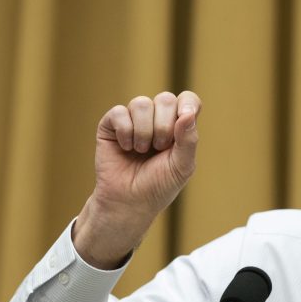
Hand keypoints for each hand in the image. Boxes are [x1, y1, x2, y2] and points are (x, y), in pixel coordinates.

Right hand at [73, 91, 200, 268]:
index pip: (188, 100)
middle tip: (159, 148)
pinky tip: (126, 148)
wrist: (129, 201)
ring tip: (141, 151)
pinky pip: (119, 112)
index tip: (185, 117)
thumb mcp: (182, 166)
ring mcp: (134, 119)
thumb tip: (188, 113)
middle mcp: (157, 119)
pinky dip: (125, 132)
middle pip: (165, 99)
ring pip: (141, 103)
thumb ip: (189, 140)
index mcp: (179, 127)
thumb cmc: (159, 185)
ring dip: (144, 132)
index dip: (187, 103)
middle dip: (164, 127)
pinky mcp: (112, 124)